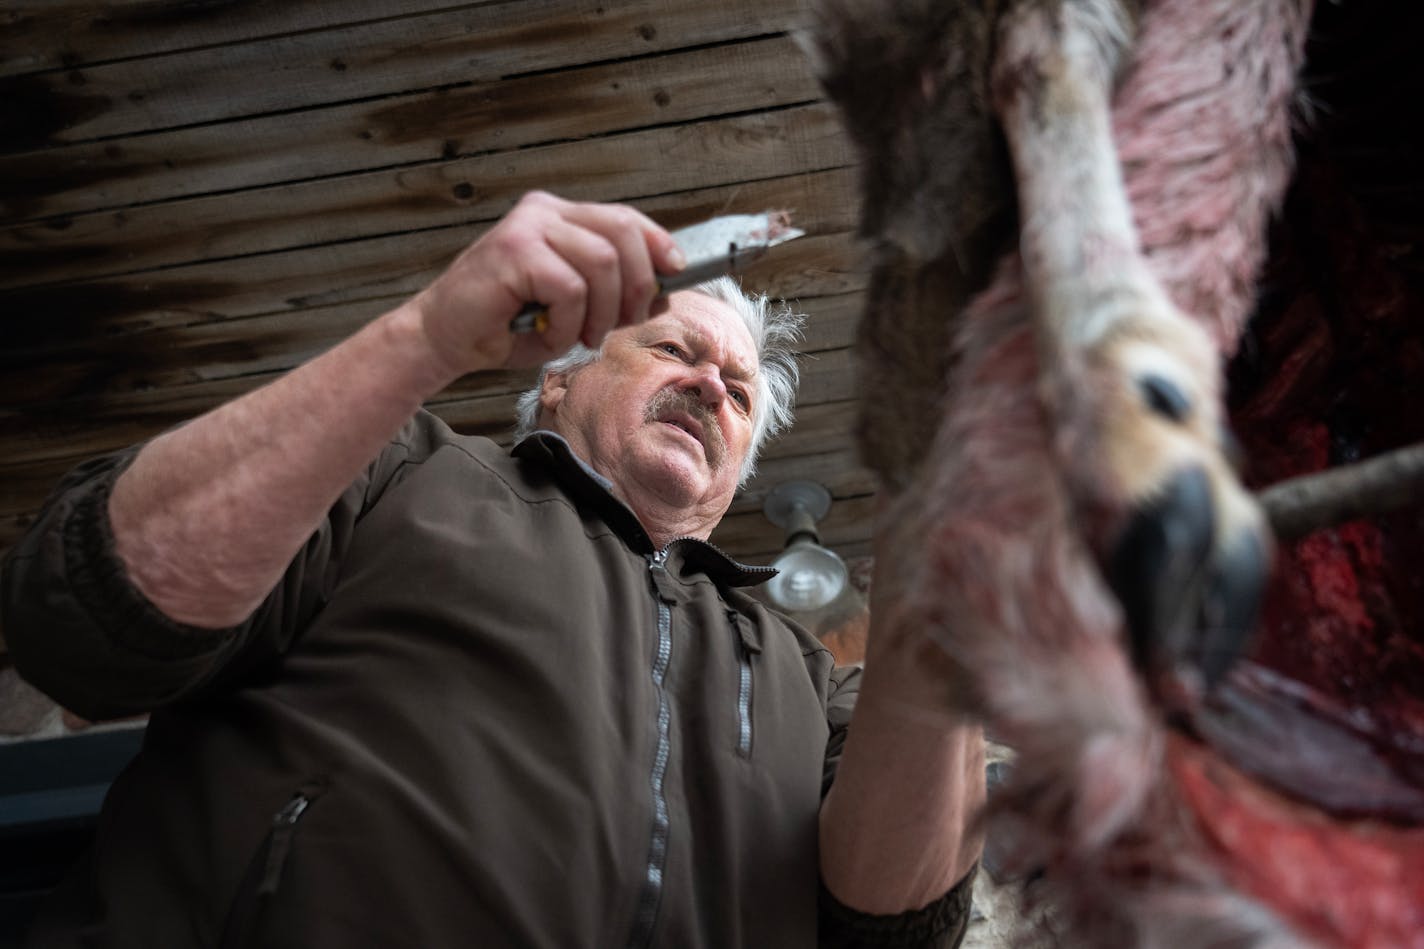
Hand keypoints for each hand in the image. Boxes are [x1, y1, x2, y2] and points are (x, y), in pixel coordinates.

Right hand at [411, 191, 685, 373]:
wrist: (443, 338)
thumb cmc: (507, 325)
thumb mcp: (573, 310)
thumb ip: (614, 295)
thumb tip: (664, 292)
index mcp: (559, 217)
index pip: (625, 219)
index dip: (657, 244)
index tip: (675, 273)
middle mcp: (544, 212)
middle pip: (623, 235)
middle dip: (637, 286)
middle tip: (621, 324)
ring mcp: (528, 227)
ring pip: (603, 264)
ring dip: (603, 313)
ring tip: (583, 337)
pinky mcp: (513, 251)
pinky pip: (571, 289)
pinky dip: (570, 323)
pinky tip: (550, 335)